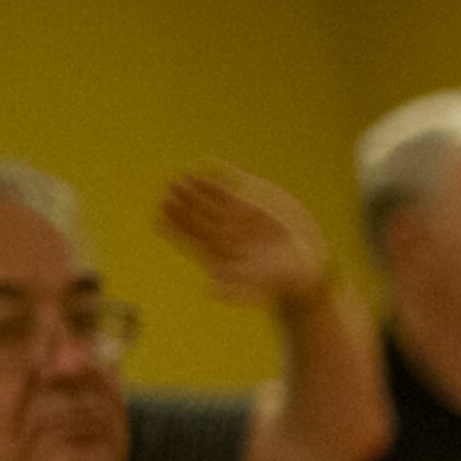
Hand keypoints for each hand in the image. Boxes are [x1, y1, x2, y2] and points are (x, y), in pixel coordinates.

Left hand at [159, 166, 330, 305]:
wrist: (298, 268)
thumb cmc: (273, 281)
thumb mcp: (256, 289)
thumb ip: (234, 290)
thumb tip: (211, 291)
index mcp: (215, 254)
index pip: (190, 237)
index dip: (176, 224)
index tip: (163, 210)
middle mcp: (220, 236)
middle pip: (195, 216)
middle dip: (182, 202)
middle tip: (169, 187)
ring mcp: (232, 221)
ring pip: (208, 203)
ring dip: (196, 190)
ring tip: (183, 175)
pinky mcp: (247, 210)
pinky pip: (228, 193)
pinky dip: (217, 182)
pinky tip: (205, 169)